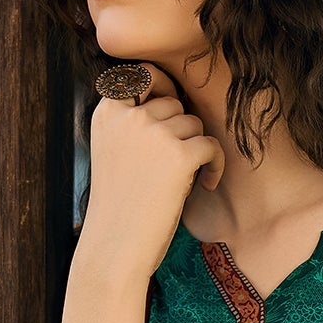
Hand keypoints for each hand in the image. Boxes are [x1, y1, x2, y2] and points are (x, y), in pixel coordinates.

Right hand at [75, 61, 226, 290]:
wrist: (114, 246)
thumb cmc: (117, 205)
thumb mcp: (112, 151)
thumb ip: (132, 123)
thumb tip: (174, 101)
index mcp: (107, 113)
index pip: (140, 75)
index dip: (160, 84)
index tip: (172, 104)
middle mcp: (129, 116)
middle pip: (174, 103)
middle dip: (181, 130)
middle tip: (176, 162)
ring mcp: (154, 133)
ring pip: (194, 124)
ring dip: (197, 148)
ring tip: (189, 177)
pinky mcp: (179, 155)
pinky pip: (211, 145)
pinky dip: (215, 165)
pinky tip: (207, 183)